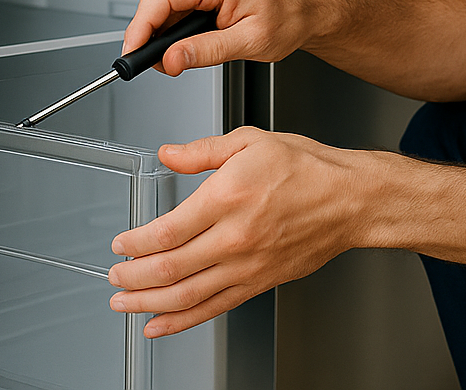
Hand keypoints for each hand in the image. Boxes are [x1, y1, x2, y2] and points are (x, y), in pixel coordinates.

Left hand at [107, 126, 365, 336]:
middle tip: (114, 274)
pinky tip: (160, 323)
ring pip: (185, 295)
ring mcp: (247, 265)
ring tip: (124, 301)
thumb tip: (168, 154)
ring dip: (146, 303)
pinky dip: (181, 321)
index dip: (135, 242)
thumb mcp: (252, 142)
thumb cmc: (309, 169)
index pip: (166, 231)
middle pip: (168, 269)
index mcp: (228, 197)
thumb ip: (203, 150)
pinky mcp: (259, 282)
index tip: (121, 243)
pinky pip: (213, 308)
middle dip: (132, 276)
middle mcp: (235, 236)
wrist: (351, 199)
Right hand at [122, 0, 315, 74]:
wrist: (303, 11)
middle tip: (157, 66)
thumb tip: (170, 59)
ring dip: (162, 34)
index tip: (132, 54)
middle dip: (151, 36)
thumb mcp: (248, 42)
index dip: (140, 29)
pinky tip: (183, 44)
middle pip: (157, 2)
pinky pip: (175, 5)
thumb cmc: (287, 19)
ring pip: (163, 5)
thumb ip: (206, 51)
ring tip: (174, 59)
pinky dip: (173, 27)